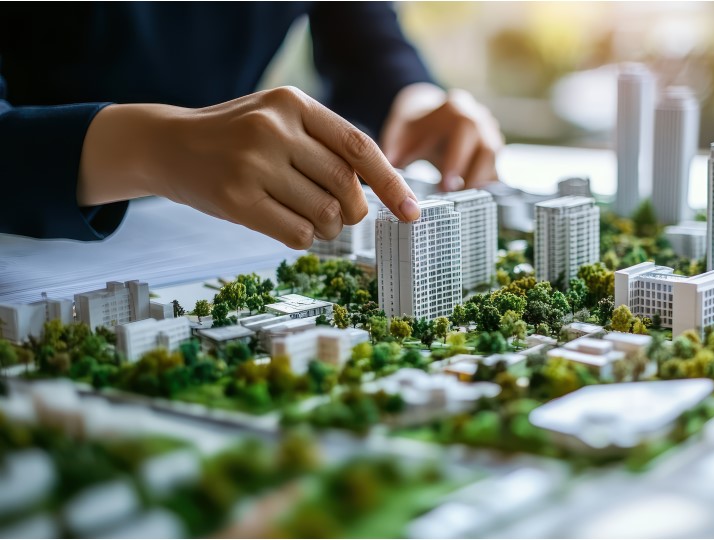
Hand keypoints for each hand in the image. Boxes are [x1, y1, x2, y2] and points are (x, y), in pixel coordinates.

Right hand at [77, 86, 420, 248]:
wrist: (166, 145)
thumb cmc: (236, 138)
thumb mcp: (279, 120)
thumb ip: (325, 143)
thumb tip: (382, 189)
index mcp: (293, 102)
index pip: (359, 146)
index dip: (391, 183)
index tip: (412, 212)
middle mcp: (274, 128)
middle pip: (346, 186)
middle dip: (353, 211)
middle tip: (343, 216)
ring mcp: (253, 163)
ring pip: (325, 214)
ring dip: (330, 229)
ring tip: (315, 222)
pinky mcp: (236, 199)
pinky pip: (298, 233)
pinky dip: (306, 238)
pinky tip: (291, 227)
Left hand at [381, 83, 502, 191]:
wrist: (425, 114)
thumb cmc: (412, 127)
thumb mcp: (399, 133)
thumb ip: (394, 151)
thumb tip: (388, 174)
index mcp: (455, 108)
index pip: (464, 130)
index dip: (457, 159)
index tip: (445, 186)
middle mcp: (478, 118)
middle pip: (487, 148)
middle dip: (472, 176)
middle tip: (453, 197)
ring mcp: (490, 133)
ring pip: (495, 163)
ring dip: (479, 183)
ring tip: (459, 200)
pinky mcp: (493, 151)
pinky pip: (496, 170)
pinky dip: (485, 186)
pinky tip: (469, 199)